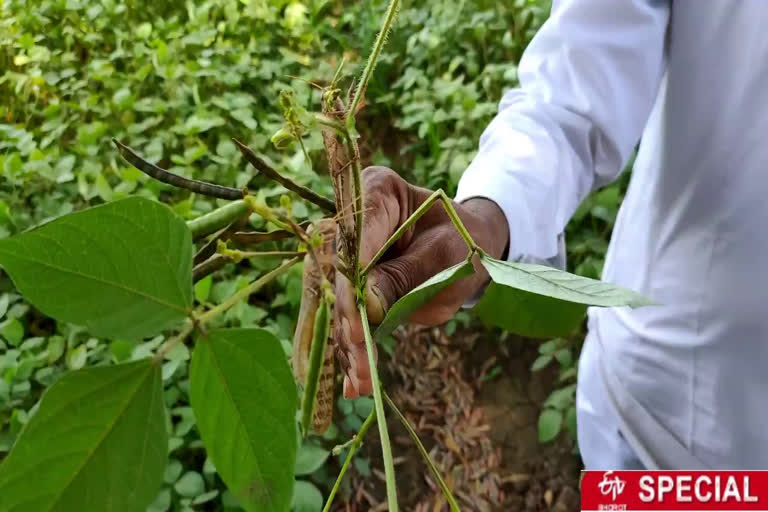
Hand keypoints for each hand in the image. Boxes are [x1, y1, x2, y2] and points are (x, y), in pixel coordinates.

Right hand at [334, 166, 508, 397]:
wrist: (469, 249)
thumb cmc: (463, 240)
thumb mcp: (447, 256)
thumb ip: (406, 277)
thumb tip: (367, 308)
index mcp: (376, 191)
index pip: (356, 234)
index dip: (353, 279)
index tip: (357, 319)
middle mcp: (352, 223)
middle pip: (340, 273)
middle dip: (349, 318)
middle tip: (359, 355)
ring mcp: (349, 257)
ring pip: (341, 302)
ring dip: (349, 343)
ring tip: (360, 379)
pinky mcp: (354, 288)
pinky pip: (350, 319)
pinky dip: (354, 351)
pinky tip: (354, 383)